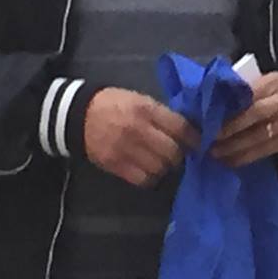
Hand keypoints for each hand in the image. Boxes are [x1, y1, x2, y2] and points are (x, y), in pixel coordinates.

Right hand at [81, 88, 197, 185]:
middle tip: (178, 154)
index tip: (199, 144)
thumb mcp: (139, 99)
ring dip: (164, 167)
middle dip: (179, 155)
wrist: (78, 114)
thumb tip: (186, 129)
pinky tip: (148, 171)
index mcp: (146, 109)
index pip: (180, 127)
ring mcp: (126, 149)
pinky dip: (149, 177)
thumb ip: (161, 114)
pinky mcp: (115, 164)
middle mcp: (138, 129)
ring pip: (159, 168)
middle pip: (172, 152)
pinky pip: (142, 179)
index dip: (194, 138)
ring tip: (162, 162)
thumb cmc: (113, 104)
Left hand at [208, 73, 277, 166]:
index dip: (228, 106)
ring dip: (232, 147)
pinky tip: (229, 160)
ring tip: (213, 153)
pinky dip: (243, 158)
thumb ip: (250, 87)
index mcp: (274, 83)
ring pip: (255, 138)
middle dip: (228, 129)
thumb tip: (218, 97)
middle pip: (251, 116)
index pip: (247, 93)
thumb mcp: (273, 81)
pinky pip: (262, 152)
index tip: (207, 115)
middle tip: (207, 138)